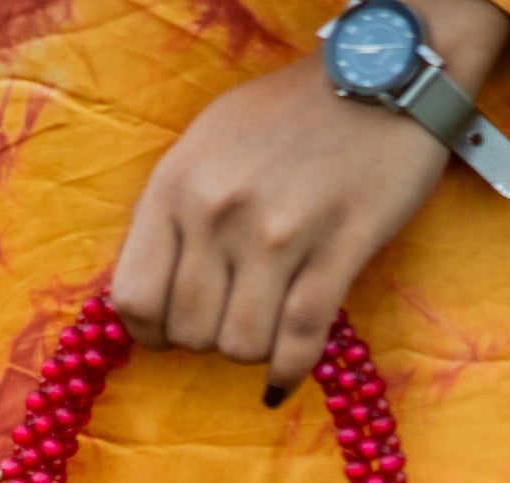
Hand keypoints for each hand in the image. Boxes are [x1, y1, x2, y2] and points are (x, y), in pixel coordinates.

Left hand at [110, 3, 509, 396]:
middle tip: (231, 317)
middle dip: (207, 340)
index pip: (134, 298)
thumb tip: (149, 292)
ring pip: (241, 346)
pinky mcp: (337, 250)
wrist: (375, 75)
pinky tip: (282, 380)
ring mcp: (279, 233)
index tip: (170, 333)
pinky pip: (299, 342)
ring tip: (264, 326)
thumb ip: (172, 212)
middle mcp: (219, 210)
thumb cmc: (285, 116)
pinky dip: (288, 372)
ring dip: (251, 351)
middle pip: (189, 332)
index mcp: (177, 184)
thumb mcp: (205, 145)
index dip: (150, 332)